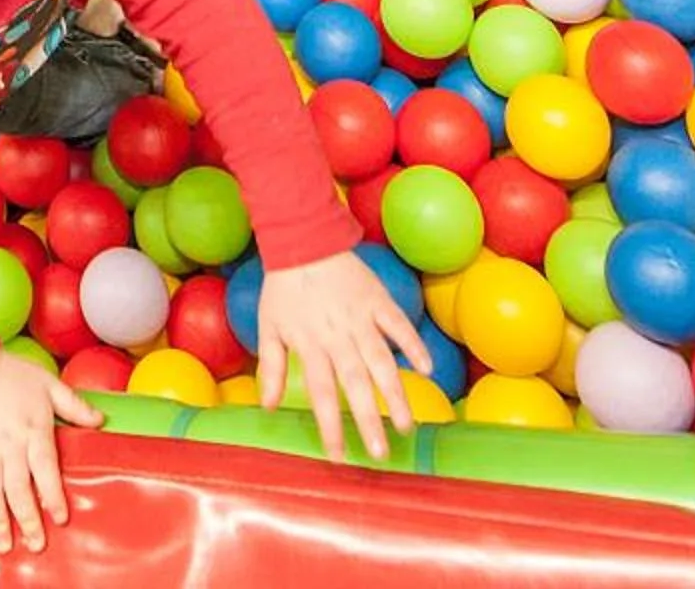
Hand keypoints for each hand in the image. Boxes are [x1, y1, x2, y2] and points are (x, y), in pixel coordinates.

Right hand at [0, 349, 99, 552]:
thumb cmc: (14, 375)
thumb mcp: (50, 385)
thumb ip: (75, 406)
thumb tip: (101, 420)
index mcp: (34, 431)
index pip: (46, 470)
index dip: (53, 496)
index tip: (60, 518)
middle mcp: (10, 446)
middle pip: (19, 489)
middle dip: (28, 520)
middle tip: (36, 545)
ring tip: (5, 544)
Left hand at [254, 250, 429, 462]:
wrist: (302, 238)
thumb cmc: (283, 287)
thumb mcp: (268, 327)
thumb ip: (272, 368)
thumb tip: (268, 406)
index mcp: (310, 345)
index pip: (321, 395)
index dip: (330, 427)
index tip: (339, 457)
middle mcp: (337, 336)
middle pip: (354, 385)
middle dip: (367, 421)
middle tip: (380, 453)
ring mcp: (361, 318)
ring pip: (381, 362)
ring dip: (395, 394)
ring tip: (407, 425)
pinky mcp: (378, 299)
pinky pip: (399, 325)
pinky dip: (413, 345)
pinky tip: (426, 368)